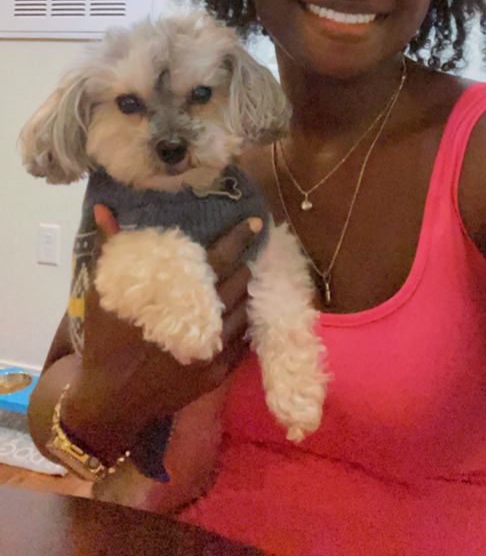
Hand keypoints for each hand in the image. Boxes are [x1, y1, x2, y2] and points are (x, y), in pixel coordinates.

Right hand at [62, 206, 261, 460]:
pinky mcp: (216, 374)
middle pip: (238, 284)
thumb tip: (105, 209)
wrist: (110, 401)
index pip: (219, 260)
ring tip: (247, 275)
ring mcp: (213, 350)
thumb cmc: (106, 342)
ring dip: (246, 292)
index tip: (255, 222)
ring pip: (243, 312)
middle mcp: (202, 323)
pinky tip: (240, 311)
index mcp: (178, 298)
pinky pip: (242, 342)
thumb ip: (114, 247)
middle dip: (245, 264)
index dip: (238, 239)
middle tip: (251, 247)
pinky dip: (242, 323)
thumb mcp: (106, 293)